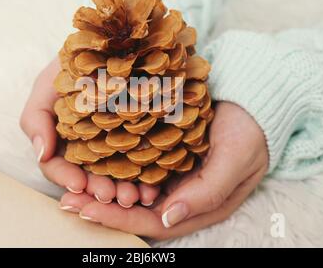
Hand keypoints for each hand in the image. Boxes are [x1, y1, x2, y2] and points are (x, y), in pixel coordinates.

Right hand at [20, 59, 159, 205]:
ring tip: (136, 197)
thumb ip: (35, 118)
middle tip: (113, 196)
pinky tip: (153, 188)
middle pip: (90, 178)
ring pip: (116, 178)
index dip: (65, 178)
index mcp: (62, 141)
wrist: (109, 45)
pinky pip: (143, 165)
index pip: (58, 167)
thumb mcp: (46, 86)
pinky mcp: (139, 141)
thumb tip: (41, 155)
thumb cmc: (71, 66)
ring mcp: (114, 147)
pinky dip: (146, 180)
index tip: (78, 183)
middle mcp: (87, 149)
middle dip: (100, 190)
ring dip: (123, 192)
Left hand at [59, 102, 268, 239]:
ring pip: (132, 190)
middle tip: (67, 199)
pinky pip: (135, 166)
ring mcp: (172, 174)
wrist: (255, 100)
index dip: (118, 220)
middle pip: (135, 210)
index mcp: (198, 204)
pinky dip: (113, 167)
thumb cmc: (250, 130)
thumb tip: (168, 217)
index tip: (86, 209)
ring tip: (71, 183)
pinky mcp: (166, 154)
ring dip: (102, 189)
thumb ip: (207, 192)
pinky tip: (91, 160)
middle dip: (101, 208)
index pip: (153, 222)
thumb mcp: (235, 160)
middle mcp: (181, 194)